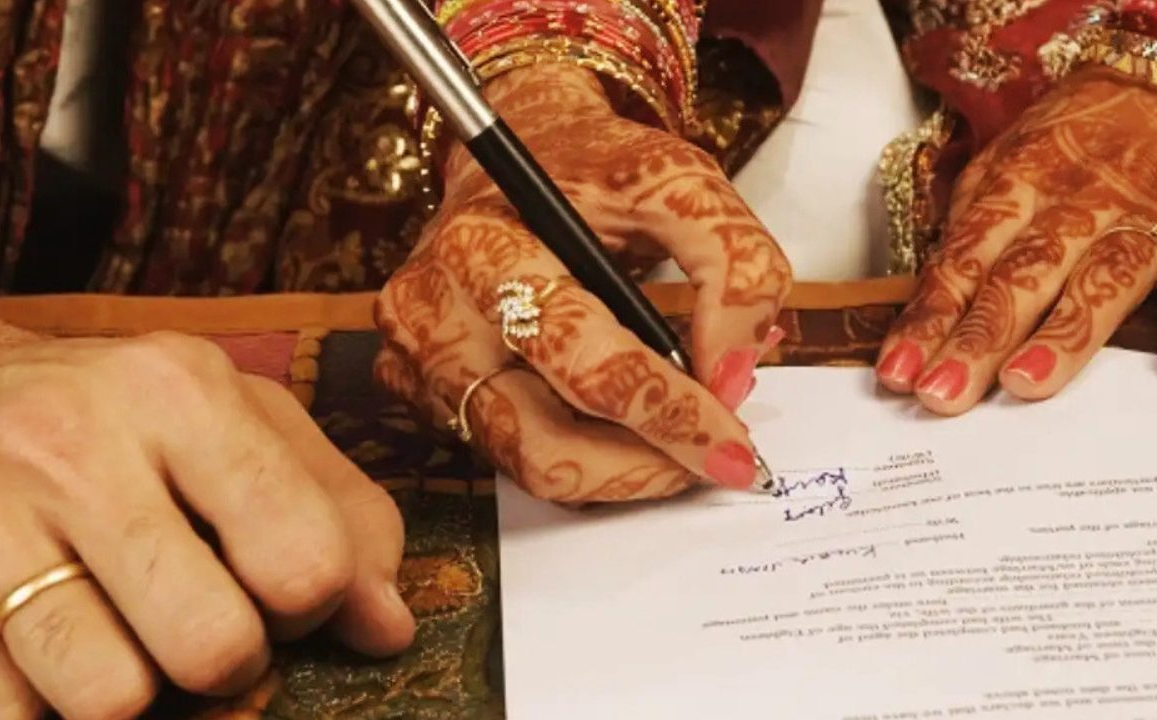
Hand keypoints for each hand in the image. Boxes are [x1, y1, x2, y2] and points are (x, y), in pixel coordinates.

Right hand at [0, 332, 414, 719]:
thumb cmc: (143, 416)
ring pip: (112, 699)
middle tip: (208, 619)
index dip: (311, 604)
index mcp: (186, 393)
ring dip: (139, 691)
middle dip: (230, 660)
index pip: (303, 564)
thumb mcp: (253, 425)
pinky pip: (17, 713)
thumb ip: (342, 515)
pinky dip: (52, 704)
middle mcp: (82, 446)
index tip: (283, 587)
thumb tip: (389, 631)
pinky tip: (59, 645)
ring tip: (131, 634)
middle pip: (214, 646)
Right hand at [376, 64, 790, 502]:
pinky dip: (586, 461)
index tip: (731, 445)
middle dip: (642, 464)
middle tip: (709, 461)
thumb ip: (733, 262)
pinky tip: (630, 430)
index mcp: (484, 246)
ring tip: (678, 450)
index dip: (665, 410)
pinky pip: (514, 457)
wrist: (519, 153)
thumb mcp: (680, 182)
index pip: (579, 355)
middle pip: (541, 435)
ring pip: (527, 463)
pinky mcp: (425, 391)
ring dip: (618, 475)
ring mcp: (422, 359)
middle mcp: (435, 310)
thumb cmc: (593, 170)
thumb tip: (734, 375)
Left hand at [876, 66, 1156, 414]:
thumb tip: (925, 297)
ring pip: (1104, 277)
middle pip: (1021, 277)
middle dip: (979, 337)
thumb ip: (973, 225)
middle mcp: (1080, 203)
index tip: (896, 373)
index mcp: (1019, 186)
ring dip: (1065, 333)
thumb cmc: (1084, 135)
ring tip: (1026, 384)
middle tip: (942, 395)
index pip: (963, 262)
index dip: (929, 319)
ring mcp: (1154, 214)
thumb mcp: (1013, 160)